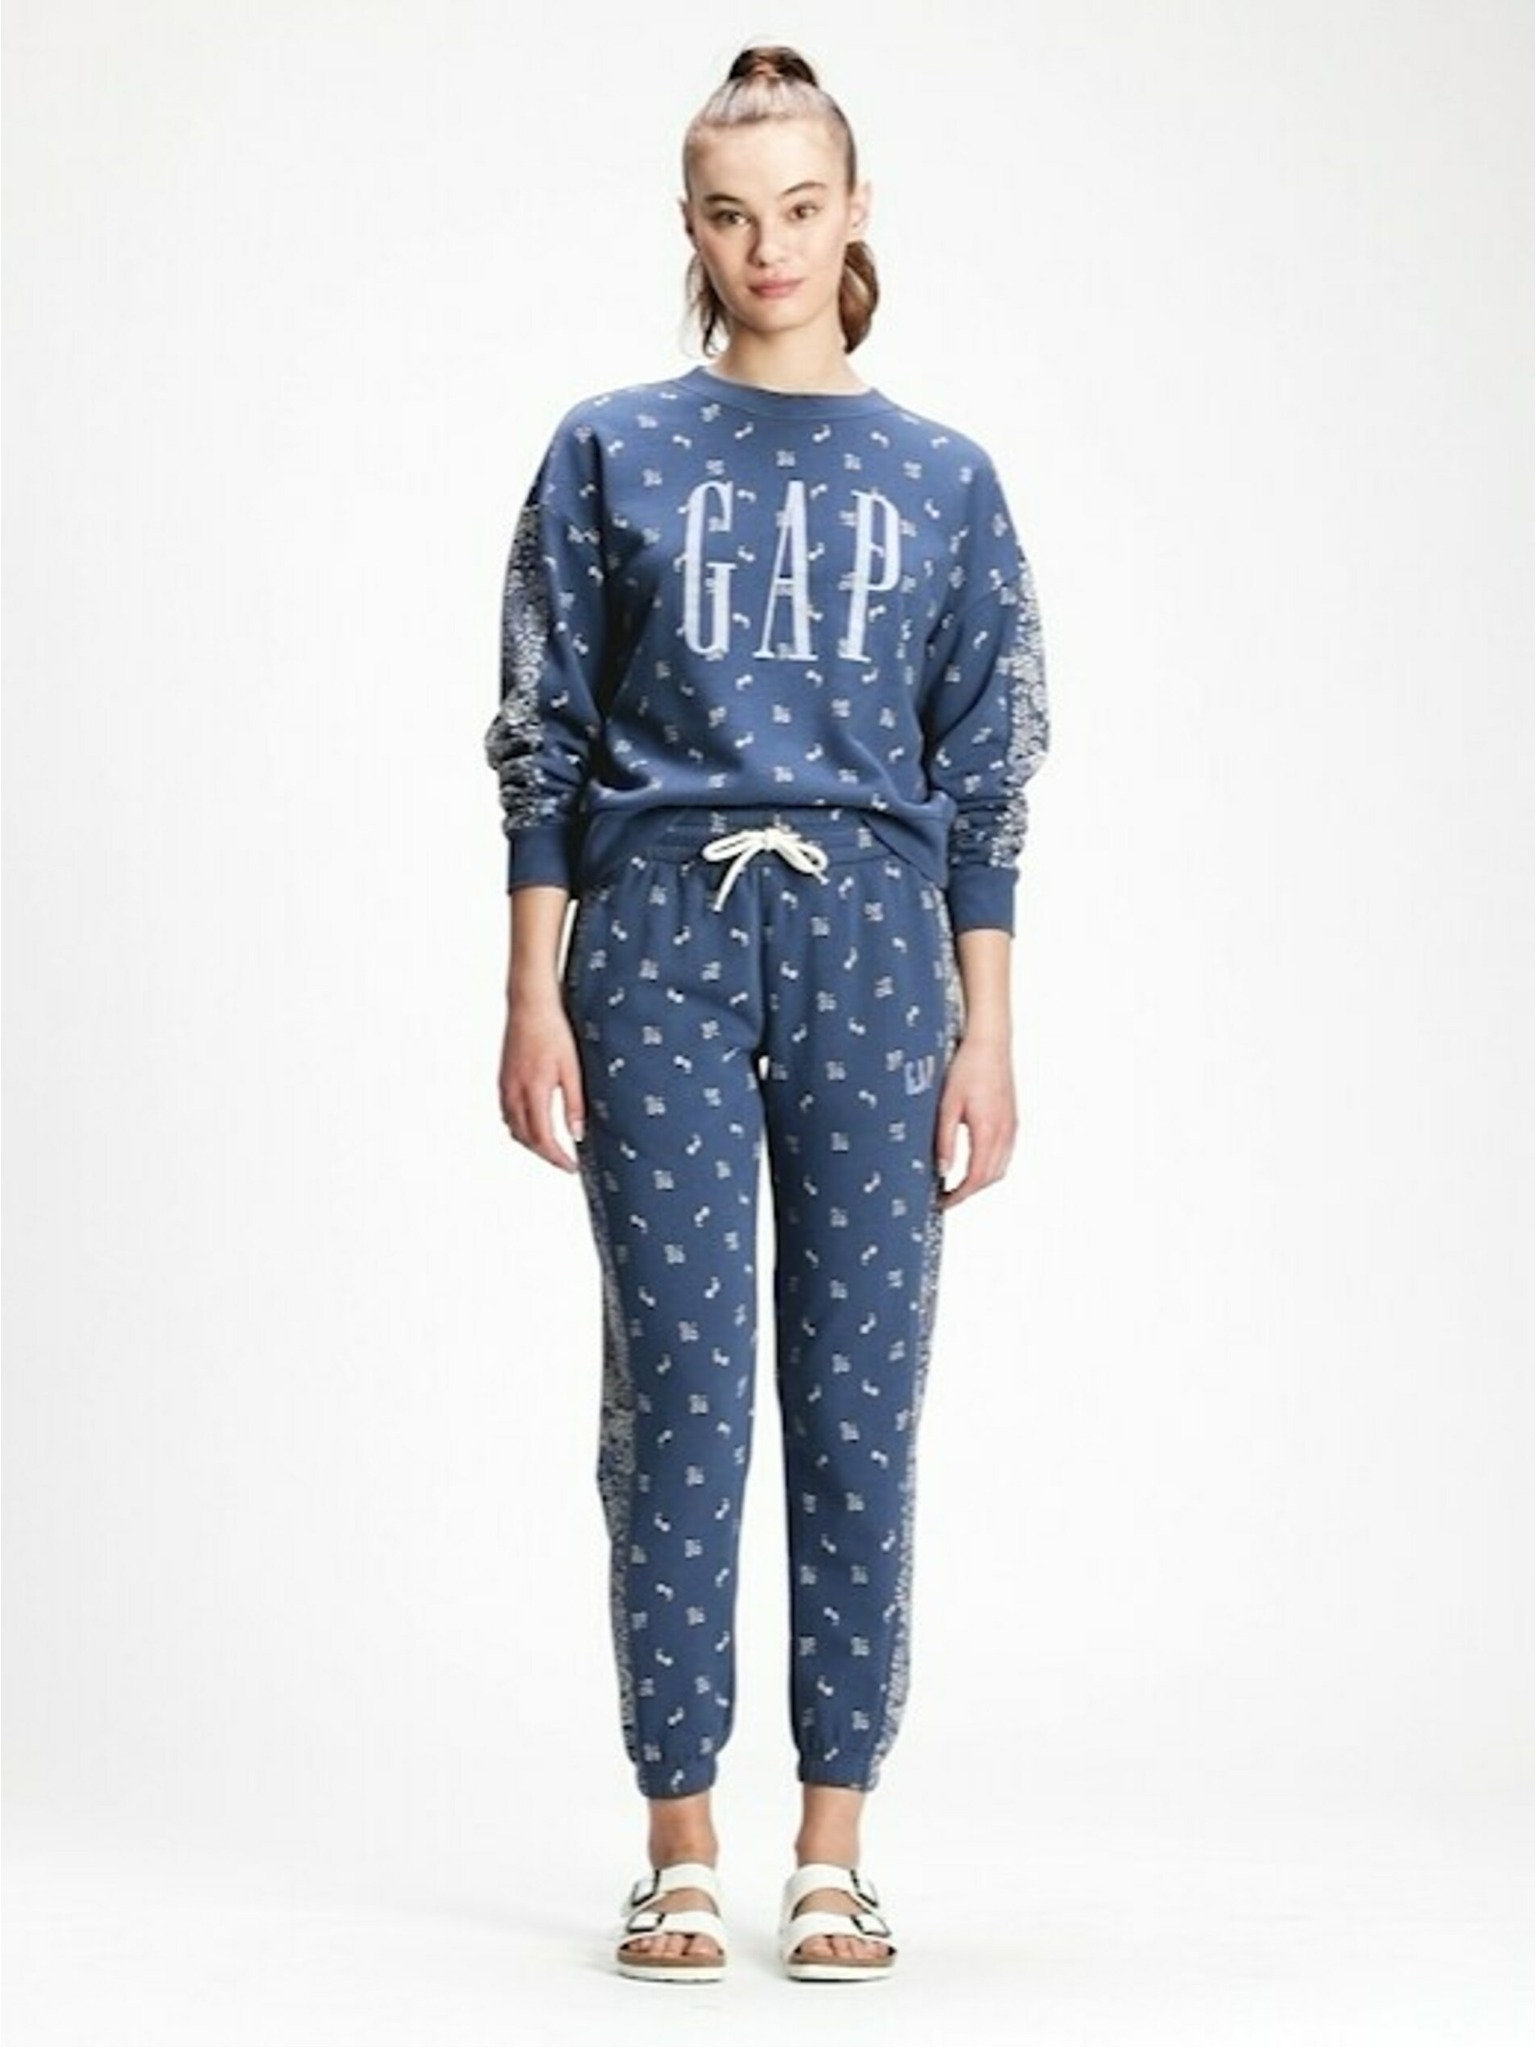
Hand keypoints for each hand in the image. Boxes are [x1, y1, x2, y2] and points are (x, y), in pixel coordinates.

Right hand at [499, 993, 585, 1171]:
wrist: (529, 1006)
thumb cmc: (552, 1031)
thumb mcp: (572, 1069)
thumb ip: (574, 1103)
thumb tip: (577, 1133)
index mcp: (533, 1092)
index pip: (542, 1138)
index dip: (557, 1158)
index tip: (571, 1166)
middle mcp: (514, 1093)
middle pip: (525, 1138)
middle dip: (544, 1154)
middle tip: (564, 1161)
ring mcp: (505, 1086)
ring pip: (513, 1128)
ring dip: (530, 1143)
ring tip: (551, 1147)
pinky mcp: (503, 1079)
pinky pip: (507, 1114)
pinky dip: (519, 1127)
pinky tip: (532, 1124)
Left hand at [934, 1033, 1016, 1208]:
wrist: (991, 1042)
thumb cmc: (968, 1067)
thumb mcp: (947, 1104)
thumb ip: (945, 1139)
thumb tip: (943, 1170)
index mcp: (989, 1131)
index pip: (976, 1178)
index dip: (959, 1196)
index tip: (943, 1202)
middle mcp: (1005, 1132)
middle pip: (991, 1177)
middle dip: (969, 1192)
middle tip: (947, 1196)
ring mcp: (1012, 1126)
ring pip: (1000, 1167)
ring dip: (981, 1180)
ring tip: (958, 1183)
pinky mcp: (1012, 1118)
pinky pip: (1005, 1153)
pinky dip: (991, 1166)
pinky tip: (976, 1161)